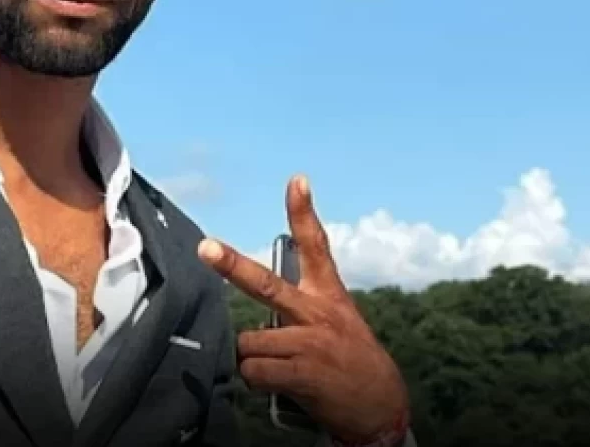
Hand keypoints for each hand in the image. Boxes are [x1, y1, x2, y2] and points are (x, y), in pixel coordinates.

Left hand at [197, 176, 409, 445]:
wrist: (384, 409)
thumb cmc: (353, 363)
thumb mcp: (339, 322)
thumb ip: (303, 309)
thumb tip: (257, 316)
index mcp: (329, 296)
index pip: (316, 246)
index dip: (303, 212)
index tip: (296, 180)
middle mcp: (318, 314)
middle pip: (266, 284)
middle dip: (231, 265)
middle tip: (206, 247)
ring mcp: (310, 343)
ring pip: (249, 340)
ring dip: (251, 357)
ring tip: (274, 367)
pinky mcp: (305, 373)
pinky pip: (255, 371)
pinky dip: (254, 380)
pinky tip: (272, 383)